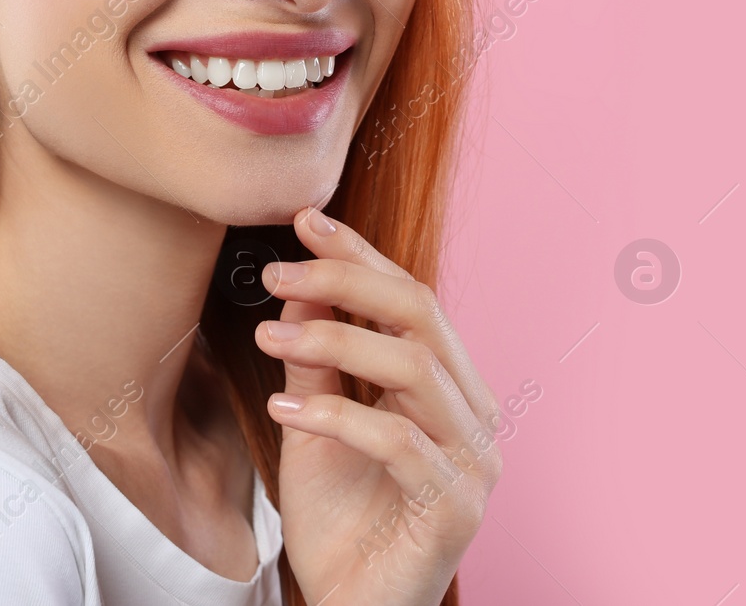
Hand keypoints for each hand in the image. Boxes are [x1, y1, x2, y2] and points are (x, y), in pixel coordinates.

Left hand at [255, 206, 501, 605]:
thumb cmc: (342, 524)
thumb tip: (299, 286)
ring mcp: (473, 461)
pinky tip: (285, 408)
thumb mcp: (315, 425)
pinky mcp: (454, 506)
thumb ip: (316, 360)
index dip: (362, 256)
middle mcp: (475, 416)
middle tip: (281, 272)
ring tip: (270, 338)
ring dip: (337, 342)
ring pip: (414, 369)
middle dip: (349, 282)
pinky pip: (396, 441)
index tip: (306, 221)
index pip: (413, 301)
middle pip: (423, 317)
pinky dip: (336, 416)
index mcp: (451, 389)